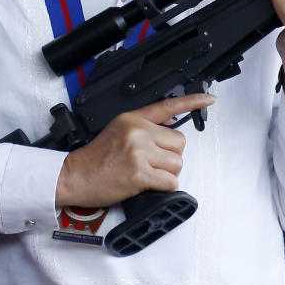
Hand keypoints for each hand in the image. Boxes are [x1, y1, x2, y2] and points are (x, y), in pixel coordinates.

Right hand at [55, 92, 214, 207]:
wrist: (74, 175)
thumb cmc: (95, 157)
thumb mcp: (118, 129)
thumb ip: (143, 127)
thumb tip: (170, 129)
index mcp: (134, 119)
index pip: (169, 106)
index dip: (193, 101)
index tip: (210, 98)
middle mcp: (139, 132)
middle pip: (179, 142)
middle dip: (170, 155)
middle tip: (152, 162)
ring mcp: (140, 152)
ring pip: (177, 163)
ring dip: (168, 172)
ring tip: (148, 173)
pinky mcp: (140, 173)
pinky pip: (170, 181)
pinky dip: (164, 186)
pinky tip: (148, 184)